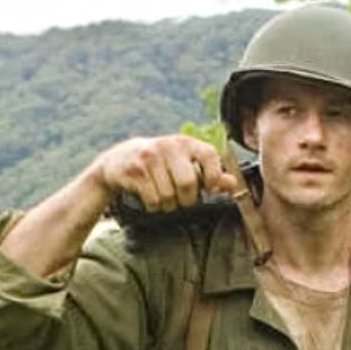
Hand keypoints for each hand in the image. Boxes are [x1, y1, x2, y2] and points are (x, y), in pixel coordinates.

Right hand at [94, 135, 238, 213]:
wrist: (117, 161)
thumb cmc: (159, 165)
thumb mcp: (184, 164)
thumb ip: (210, 174)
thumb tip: (233, 184)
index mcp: (185, 143)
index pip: (209, 154)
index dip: (214, 175)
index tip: (209, 188)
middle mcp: (168, 146)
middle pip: (188, 183)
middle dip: (186, 199)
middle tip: (180, 199)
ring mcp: (149, 157)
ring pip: (169, 196)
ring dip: (168, 205)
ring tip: (162, 197)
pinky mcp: (134, 170)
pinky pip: (153, 200)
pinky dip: (154, 206)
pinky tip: (150, 198)